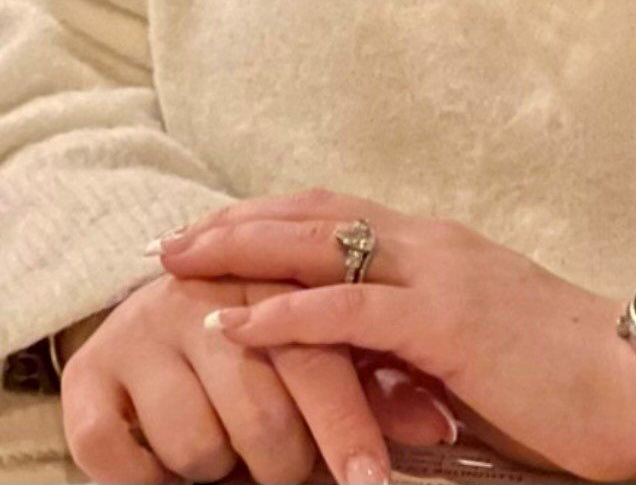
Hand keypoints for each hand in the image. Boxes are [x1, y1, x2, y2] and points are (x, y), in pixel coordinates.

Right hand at [60, 271, 394, 484]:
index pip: (319, 362)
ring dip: (218, 470)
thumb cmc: (261, 347)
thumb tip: (438, 420)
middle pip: (261, 419)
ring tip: (225, 447)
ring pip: (198, 449)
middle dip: (283, 464)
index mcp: (269, 278)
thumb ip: (378, 383)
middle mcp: (201, 296)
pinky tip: (163, 467)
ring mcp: (140, 331)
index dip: (347, 430)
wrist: (161, 311)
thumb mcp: (321, 354)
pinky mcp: (88, 374)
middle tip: (283, 466)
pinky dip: (145, 481)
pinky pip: (118, 456)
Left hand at [158, 190, 635, 482]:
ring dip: (244, 251)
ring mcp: (441, 274)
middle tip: (172, 239)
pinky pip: (350, 310)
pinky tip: (239, 323)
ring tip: (182, 264)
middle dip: (239, 223)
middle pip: (316, 213)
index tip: (213, 231)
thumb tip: (350, 366)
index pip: (338, 213)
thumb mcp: (468, 355)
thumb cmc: (558, 383)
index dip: (272, 218)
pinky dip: (287, 313)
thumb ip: (409, 346)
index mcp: (439, 247)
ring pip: (322, 243)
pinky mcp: (448, 321)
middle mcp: (433, 243)